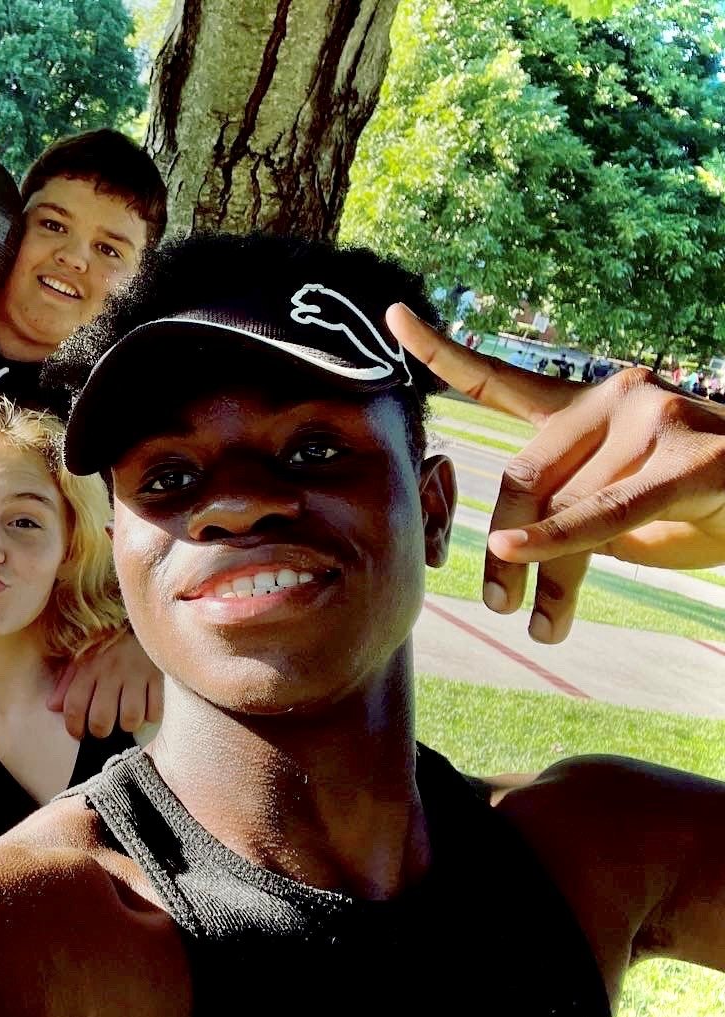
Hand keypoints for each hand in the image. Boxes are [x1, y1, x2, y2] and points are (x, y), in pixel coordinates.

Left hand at [48, 631, 162, 738]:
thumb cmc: (104, 644)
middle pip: (102, 718)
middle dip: (100, 732)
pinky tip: (145, 711)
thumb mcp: (80, 657)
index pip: (74, 706)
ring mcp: (135, 675)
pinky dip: (150, 716)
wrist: (136, 619)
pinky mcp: (156, 676)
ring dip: (127, 726)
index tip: (79, 733)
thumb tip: (52, 707)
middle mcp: (110, 673)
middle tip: (103, 729)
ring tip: (124, 721)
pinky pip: (155, 709)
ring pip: (130, 717)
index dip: (74, 727)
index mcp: (87, 669)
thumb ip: (66, 683)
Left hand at [388, 305, 724, 641]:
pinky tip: (514, 555)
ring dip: (551, 579)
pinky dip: (557, 541)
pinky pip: (605, 511)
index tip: (392, 318)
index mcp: (587, 403)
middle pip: (523, 478)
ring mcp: (657, 415)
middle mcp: (615, 394)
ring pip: (566, 510)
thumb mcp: (619, 516)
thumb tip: (511, 546)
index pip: (501, 380)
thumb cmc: (704, 509)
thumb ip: (565, 515)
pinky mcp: (694, 456)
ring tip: (544, 628)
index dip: (444, 351)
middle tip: (497, 603)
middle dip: (505, 547)